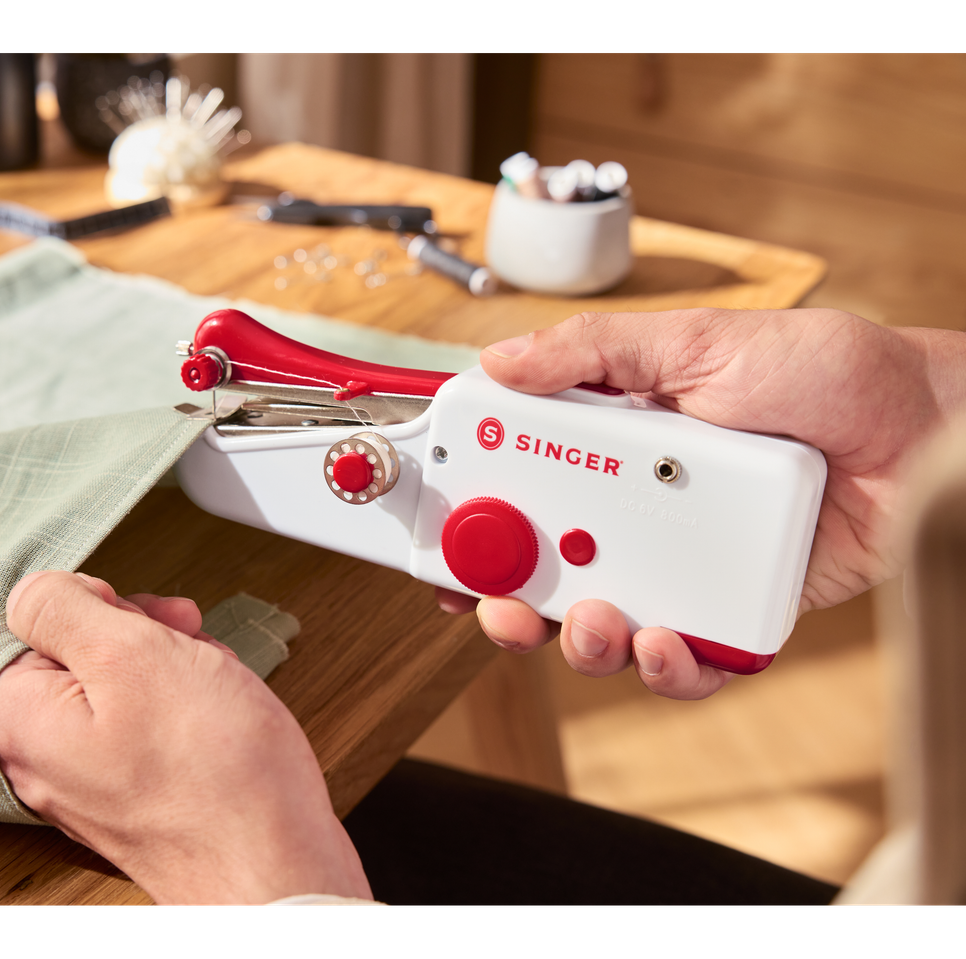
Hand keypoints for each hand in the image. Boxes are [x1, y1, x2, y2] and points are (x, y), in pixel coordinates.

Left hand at [0, 570, 371, 903]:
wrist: (277, 864)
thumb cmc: (213, 774)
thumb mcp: (131, 654)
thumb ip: (64, 609)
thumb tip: (33, 591)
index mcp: (21, 720)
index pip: (29, 626)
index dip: (92, 605)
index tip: (131, 613)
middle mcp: (45, 759)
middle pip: (79, 655)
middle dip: (140, 636)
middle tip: (181, 639)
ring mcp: (93, 783)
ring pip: (124, 687)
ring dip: (173, 667)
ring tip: (210, 681)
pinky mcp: (139, 796)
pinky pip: (152, 727)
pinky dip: (188, 707)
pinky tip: (220, 711)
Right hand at [441, 307, 965, 698]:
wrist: (925, 430)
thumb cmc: (826, 372)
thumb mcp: (699, 341)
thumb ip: (596, 352)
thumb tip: (502, 359)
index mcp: (613, 445)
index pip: (518, 480)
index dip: (472, 513)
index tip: (441, 536)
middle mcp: (637, 509)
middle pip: (545, 565)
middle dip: (506, 595)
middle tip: (497, 601)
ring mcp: (681, 563)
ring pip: (600, 621)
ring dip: (579, 638)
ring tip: (594, 622)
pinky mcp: (730, 610)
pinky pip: (681, 659)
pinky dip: (662, 667)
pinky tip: (661, 644)